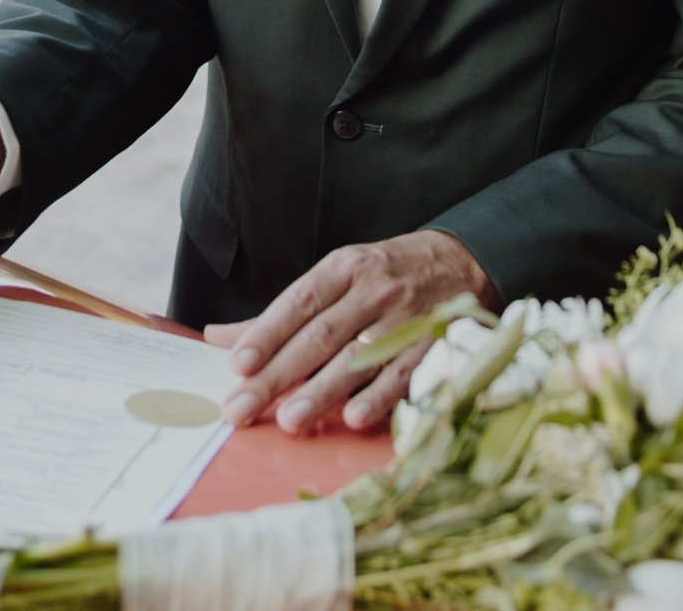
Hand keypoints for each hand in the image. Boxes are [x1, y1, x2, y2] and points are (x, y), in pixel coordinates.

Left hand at [203, 231, 495, 434]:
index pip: (299, 302)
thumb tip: (217, 339)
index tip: (238, 364)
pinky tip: (353, 418)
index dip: (267, 333)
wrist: (464, 262)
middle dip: (277, 376)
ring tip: (290, 420)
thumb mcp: (336, 277)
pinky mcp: (432, 346)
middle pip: (319, 336)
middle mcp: (374, 291)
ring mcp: (406, 319)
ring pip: (357, 358)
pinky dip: (378, 397)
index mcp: (345, 268)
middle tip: (242, 409)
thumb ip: (279, 314)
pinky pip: (402, 375)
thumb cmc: (385, 275)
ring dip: (323, 391)